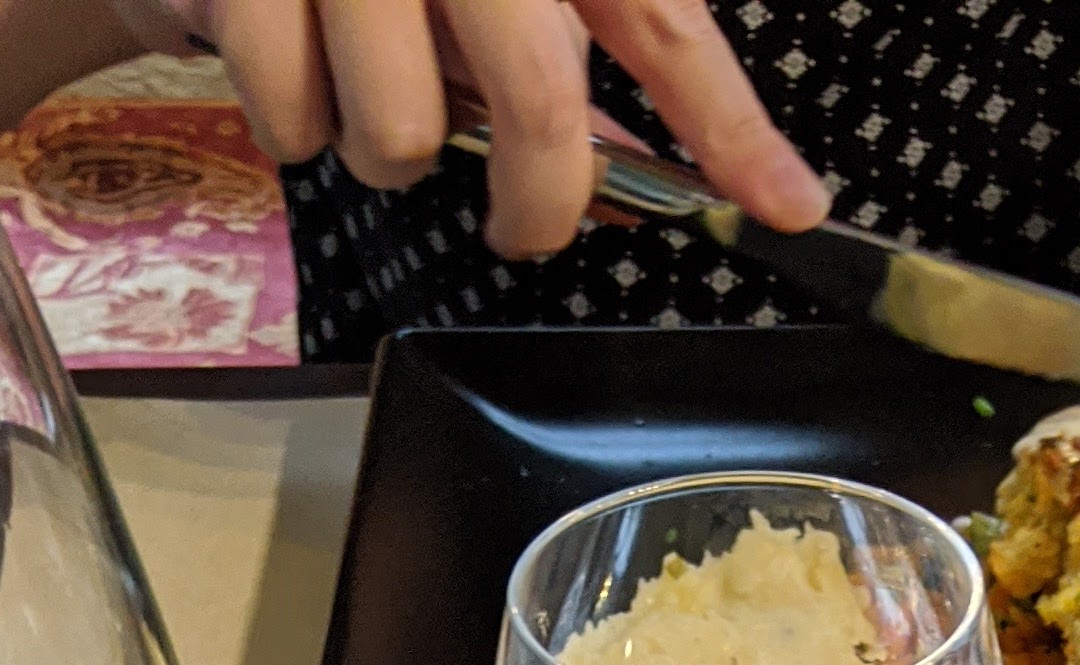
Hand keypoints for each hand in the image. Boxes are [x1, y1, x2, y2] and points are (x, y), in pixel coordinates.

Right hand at [194, 0, 827, 253]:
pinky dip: (292, 122)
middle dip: (534, 201)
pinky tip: (290, 56)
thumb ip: (560, 60)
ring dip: (385, 149)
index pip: (661, 23)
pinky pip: (293, 122)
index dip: (731, 123)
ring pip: (399, 137)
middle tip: (523, 225)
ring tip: (365, 82)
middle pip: (536, 107)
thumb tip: (628, 185)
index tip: (789, 204)